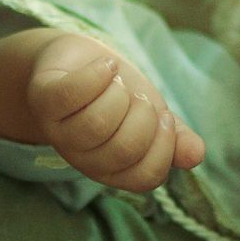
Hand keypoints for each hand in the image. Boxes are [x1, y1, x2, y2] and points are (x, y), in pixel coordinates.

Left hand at [26, 33, 204, 191]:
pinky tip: (106, 66)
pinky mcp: (42, 99)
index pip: (146, 177)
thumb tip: (197, 155)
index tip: (166, 118)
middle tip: (139, 96)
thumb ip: (176, 138)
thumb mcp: (153, 117)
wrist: (77, 63)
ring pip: (96, 124)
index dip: (163, 146)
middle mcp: (84, 158)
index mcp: (113, 169)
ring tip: (118, 82)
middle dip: (143, 115)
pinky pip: (71, 93)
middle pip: (122, 149)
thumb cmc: (117, 95)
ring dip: (118, 94)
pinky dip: (97, 74)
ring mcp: (59, 130)